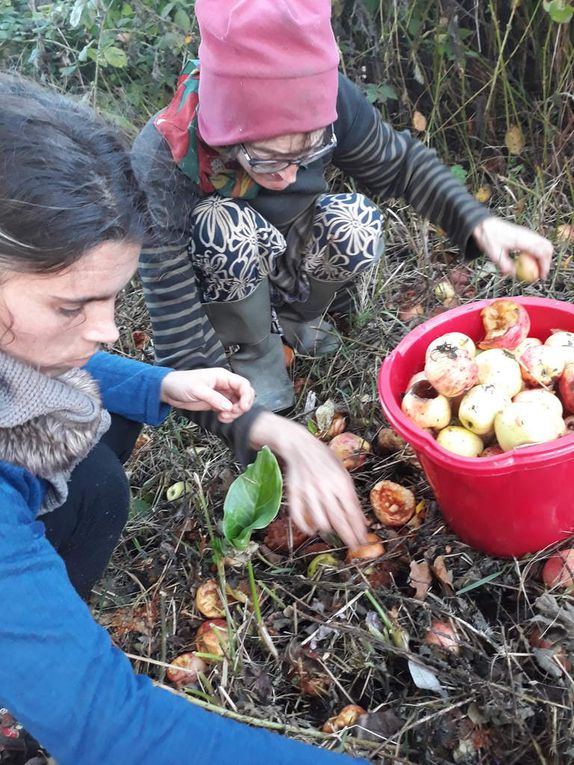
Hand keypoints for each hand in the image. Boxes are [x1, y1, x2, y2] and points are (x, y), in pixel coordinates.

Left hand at [160, 368, 254, 422]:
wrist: (169, 391)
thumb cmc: (182, 384)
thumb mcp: (198, 390)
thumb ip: (214, 398)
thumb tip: (229, 407)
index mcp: (223, 377)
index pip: (243, 385)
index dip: (247, 396)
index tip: (242, 407)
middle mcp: (224, 385)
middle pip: (243, 396)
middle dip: (241, 406)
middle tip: (231, 413)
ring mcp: (221, 395)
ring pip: (237, 404)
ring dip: (234, 413)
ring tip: (223, 417)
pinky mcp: (216, 403)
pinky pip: (228, 410)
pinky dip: (228, 416)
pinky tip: (220, 418)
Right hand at [248, 412, 367, 548]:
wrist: (301, 446)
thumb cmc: (325, 459)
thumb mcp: (344, 474)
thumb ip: (353, 498)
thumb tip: (364, 520)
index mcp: (340, 482)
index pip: (352, 511)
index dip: (358, 529)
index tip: (362, 540)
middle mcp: (325, 488)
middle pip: (338, 519)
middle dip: (347, 535)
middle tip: (353, 547)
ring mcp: (309, 491)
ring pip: (319, 520)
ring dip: (328, 529)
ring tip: (333, 531)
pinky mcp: (294, 493)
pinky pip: (298, 516)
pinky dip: (305, 526)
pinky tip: (312, 530)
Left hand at [472, 216, 552, 277]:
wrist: (485, 225)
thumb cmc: (489, 238)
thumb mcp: (495, 255)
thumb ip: (505, 265)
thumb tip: (513, 275)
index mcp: (523, 239)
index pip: (541, 252)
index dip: (544, 265)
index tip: (541, 277)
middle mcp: (529, 235)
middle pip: (547, 247)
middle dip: (547, 262)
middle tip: (541, 274)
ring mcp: (528, 233)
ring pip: (544, 245)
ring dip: (543, 257)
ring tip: (536, 269)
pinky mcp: (526, 234)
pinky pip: (537, 244)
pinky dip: (538, 253)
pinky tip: (530, 261)